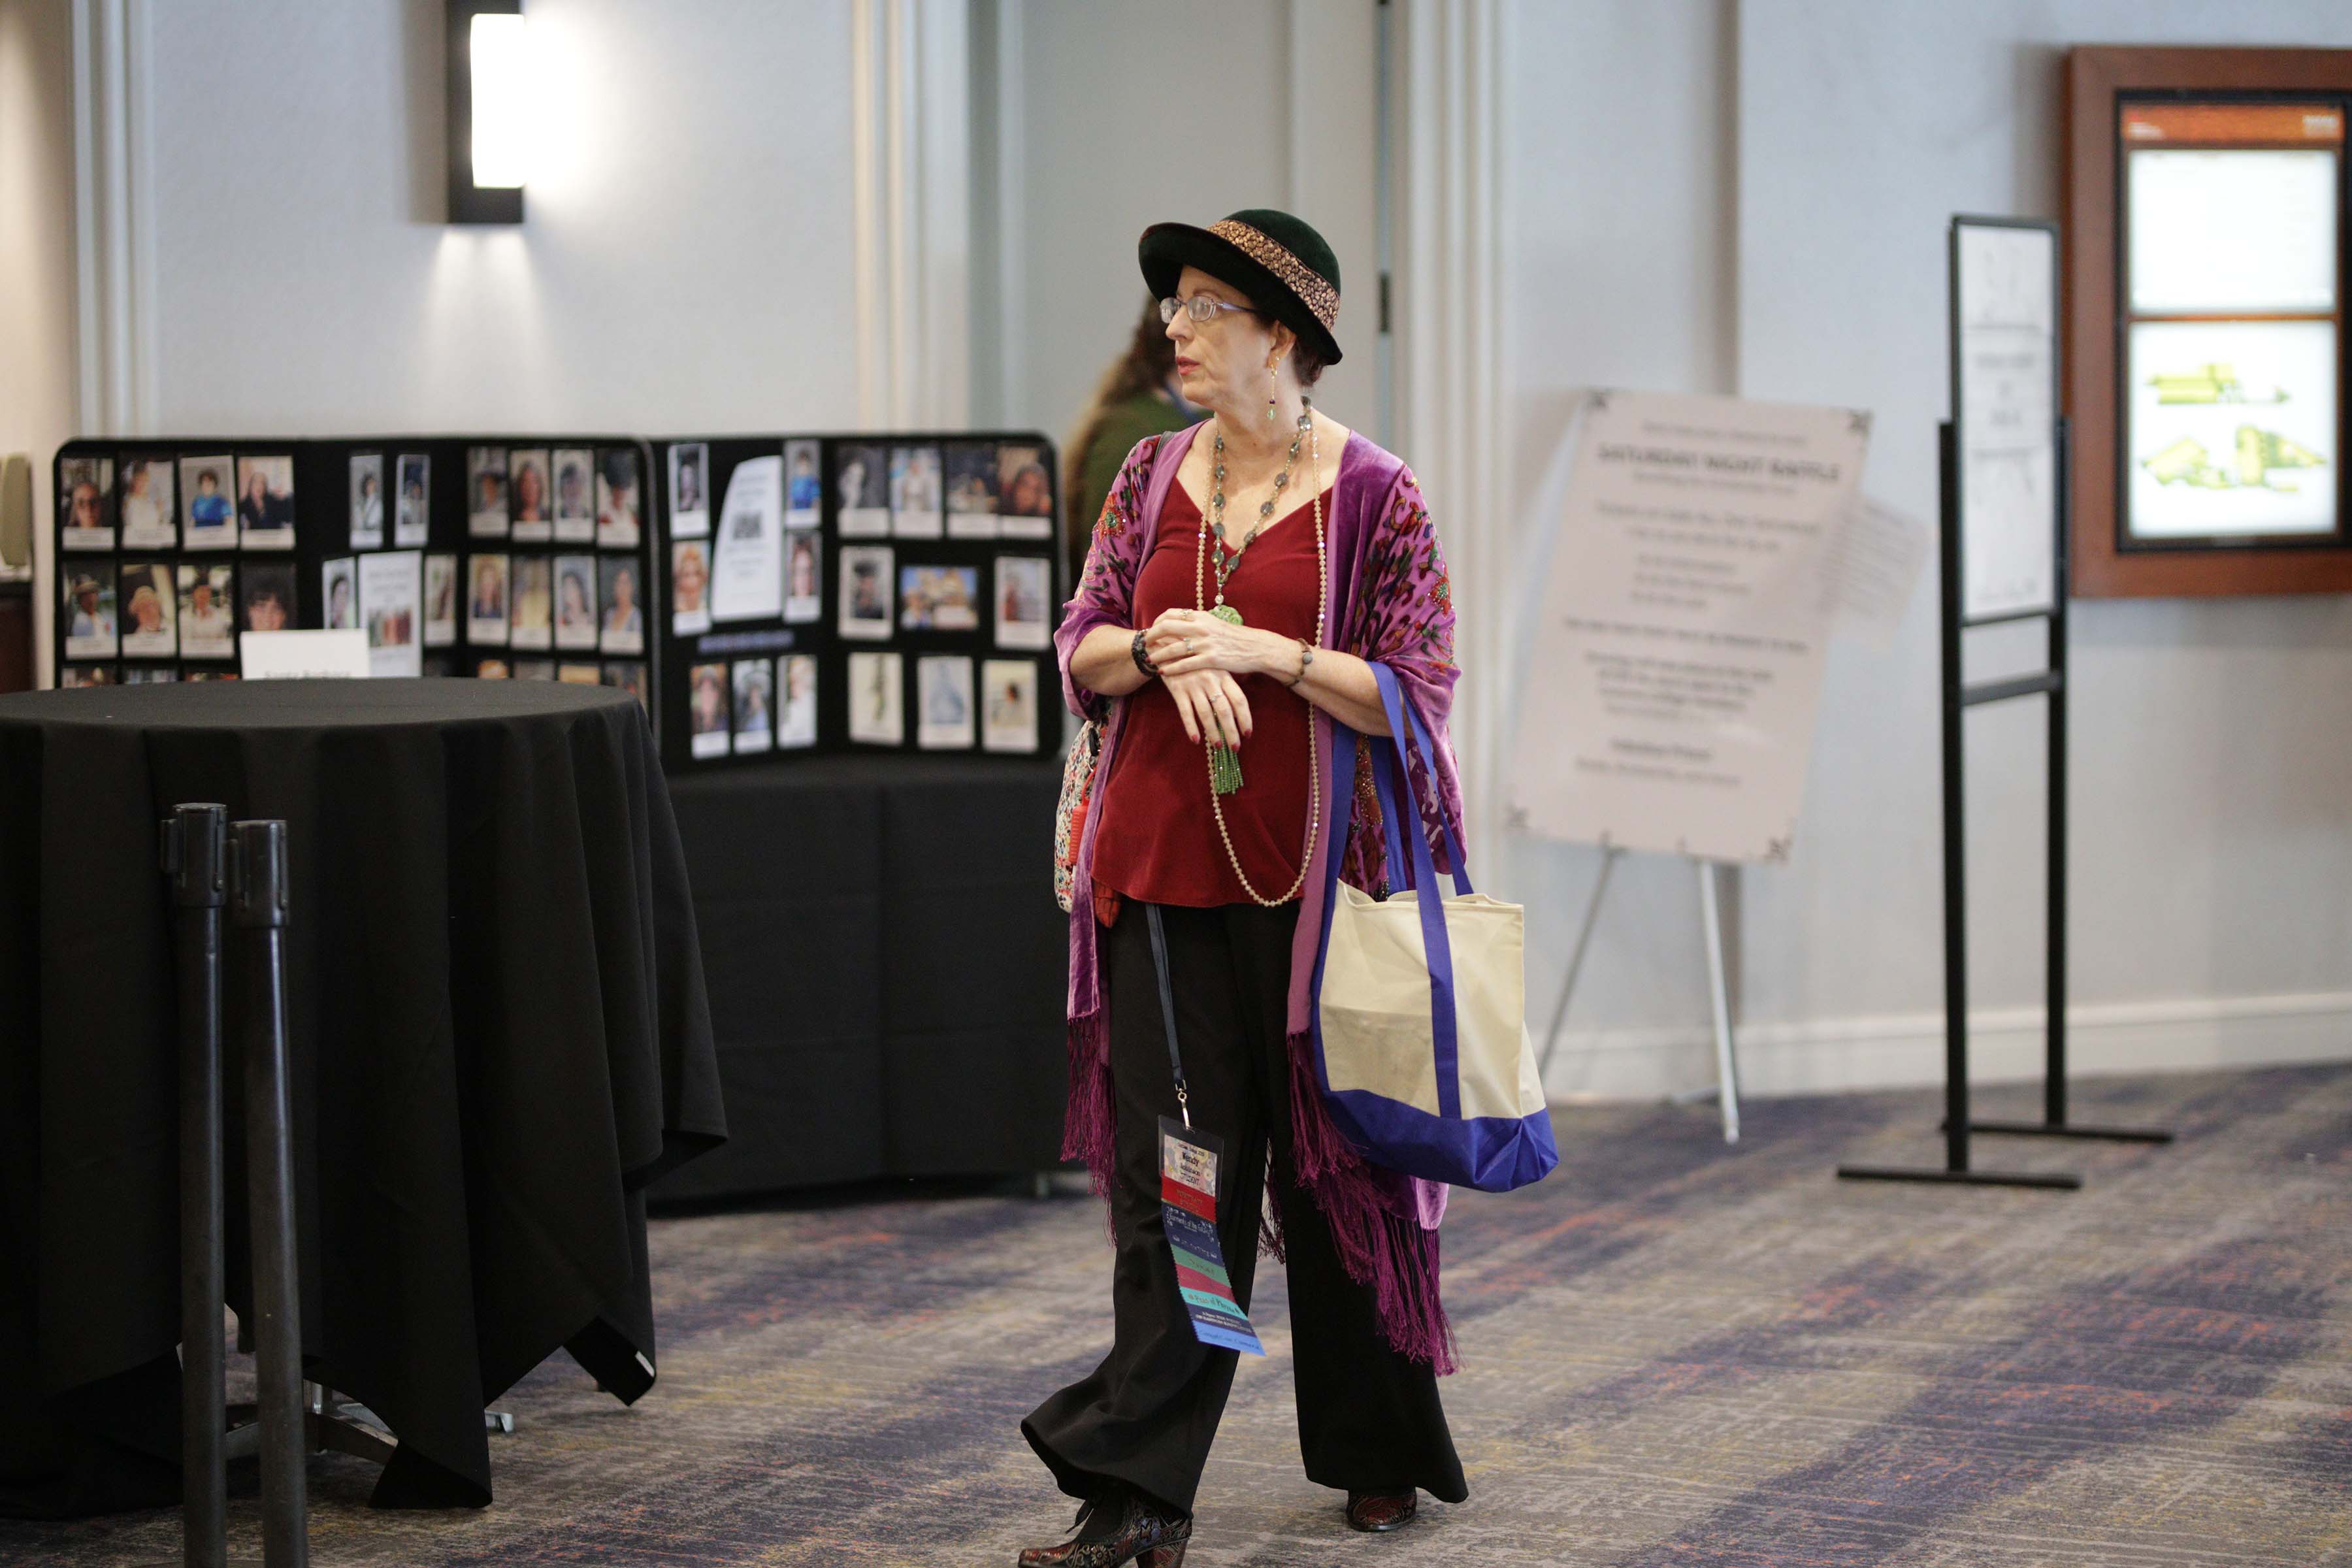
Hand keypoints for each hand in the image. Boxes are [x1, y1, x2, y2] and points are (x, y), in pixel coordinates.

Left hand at [1145, 607, 1281, 679]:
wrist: (1256, 647)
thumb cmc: (1235, 637)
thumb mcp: (1215, 623)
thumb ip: (1198, 622)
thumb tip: (1182, 621)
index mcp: (1201, 616)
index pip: (1171, 614)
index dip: (1157, 621)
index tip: (1152, 629)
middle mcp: (1201, 627)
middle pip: (1166, 627)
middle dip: (1151, 636)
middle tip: (1144, 643)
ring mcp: (1205, 643)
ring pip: (1173, 647)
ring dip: (1158, 654)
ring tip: (1149, 659)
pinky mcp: (1211, 659)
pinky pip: (1185, 664)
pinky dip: (1171, 668)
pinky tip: (1163, 672)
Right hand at [1162, 668, 1252, 748]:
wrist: (1170, 646)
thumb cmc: (1198, 660)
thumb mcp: (1216, 668)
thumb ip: (1227, 686)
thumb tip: (1238, 711)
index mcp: (1224, 675)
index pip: (1239, 700)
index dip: (1245, 718)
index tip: (1248, 734)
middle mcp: (1211, 680)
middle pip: (1225, 710)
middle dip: (1231, 731)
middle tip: (1235, 747)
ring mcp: (1194, 685)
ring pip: (1206, 713)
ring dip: (1213, 732)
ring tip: (1218, 746)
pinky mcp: (1178, 690)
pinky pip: (1186, 712)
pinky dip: (1191, 727)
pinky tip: (1195, 740)